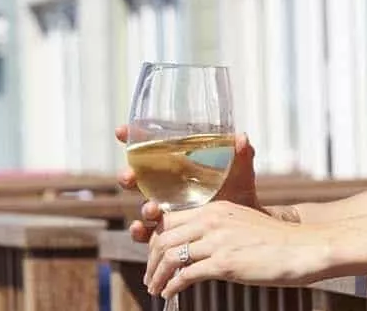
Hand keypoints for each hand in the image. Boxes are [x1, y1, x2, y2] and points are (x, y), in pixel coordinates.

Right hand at [116, 127, 260, 242]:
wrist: (245, 224)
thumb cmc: (238, 191)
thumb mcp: (240, 172)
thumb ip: (242, 154)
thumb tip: (241, 137)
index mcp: (178, 167)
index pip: (151, 151)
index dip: (133, 139)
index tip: (120, 131)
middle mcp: (165, 187)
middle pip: (137, 179)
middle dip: (128, 176)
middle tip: (129, 176)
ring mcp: (164, 210)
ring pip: (143, 207)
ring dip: (143, 207)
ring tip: (152, 208)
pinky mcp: (167, 233)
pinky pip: (146, 234)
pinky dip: (140, 232)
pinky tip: (140, 229)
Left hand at [144, 200, 331, 297]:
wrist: (303, 248)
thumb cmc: (275, 240)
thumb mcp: (241, 224)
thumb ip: (217, 230)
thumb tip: (195, 247)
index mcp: (216, 207)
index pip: (170, 220)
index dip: (154, 240)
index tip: (153, 256)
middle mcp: (213, 220)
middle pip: (163, 238)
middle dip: (150, 260)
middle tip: (150, 276)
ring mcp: (218, 241)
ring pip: (169, 256)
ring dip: (157, 275)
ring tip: (156, 288)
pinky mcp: (224, 263)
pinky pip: (185, 275)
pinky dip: (172, 286)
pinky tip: (170, 293)